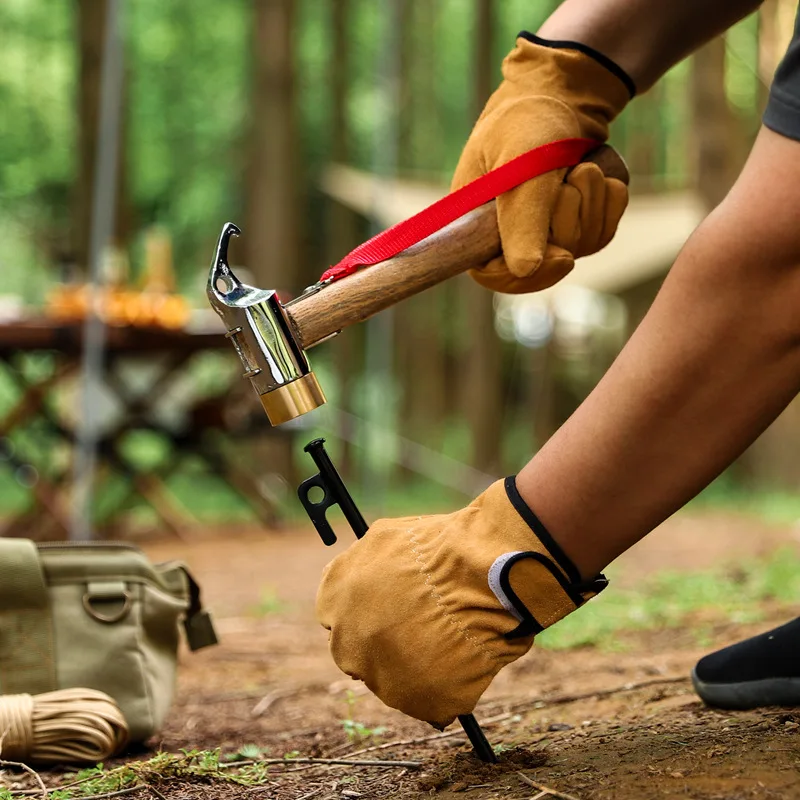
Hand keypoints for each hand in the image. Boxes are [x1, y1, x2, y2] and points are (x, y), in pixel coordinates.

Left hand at [316, 478, 606, 727]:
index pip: (337, 616)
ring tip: (454, 634)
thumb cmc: (440, 550)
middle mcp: (348, 645)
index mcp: (335, 602)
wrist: (481, 576)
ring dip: (418, 663)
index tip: (389, 609)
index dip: (366, 612)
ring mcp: (383, 679)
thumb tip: (366, 576)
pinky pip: (434, 699)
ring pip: (397, 679)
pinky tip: (468, 655)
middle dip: (386, 642)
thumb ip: (365, 564)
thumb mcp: (386, 538)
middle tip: (422, 626)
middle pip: (359, 653)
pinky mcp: (421, 704)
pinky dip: (450, 683)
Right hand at [452, 34, 631, 293]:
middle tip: (568, 179)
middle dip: (569, 221)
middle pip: (544, 265)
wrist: (567, 89)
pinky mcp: (575, 222)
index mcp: (475, 221)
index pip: (491, 273)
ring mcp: (543, 229)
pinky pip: (601, 234)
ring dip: (592, 203)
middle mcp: (507, 231)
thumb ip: (522, 216)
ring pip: (578, 248)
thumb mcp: (522, 164)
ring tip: (580, 167)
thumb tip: (525, 269)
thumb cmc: (530, 118)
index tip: (562, 257)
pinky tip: (599, 174)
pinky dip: (609, 202)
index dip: (523, 275)